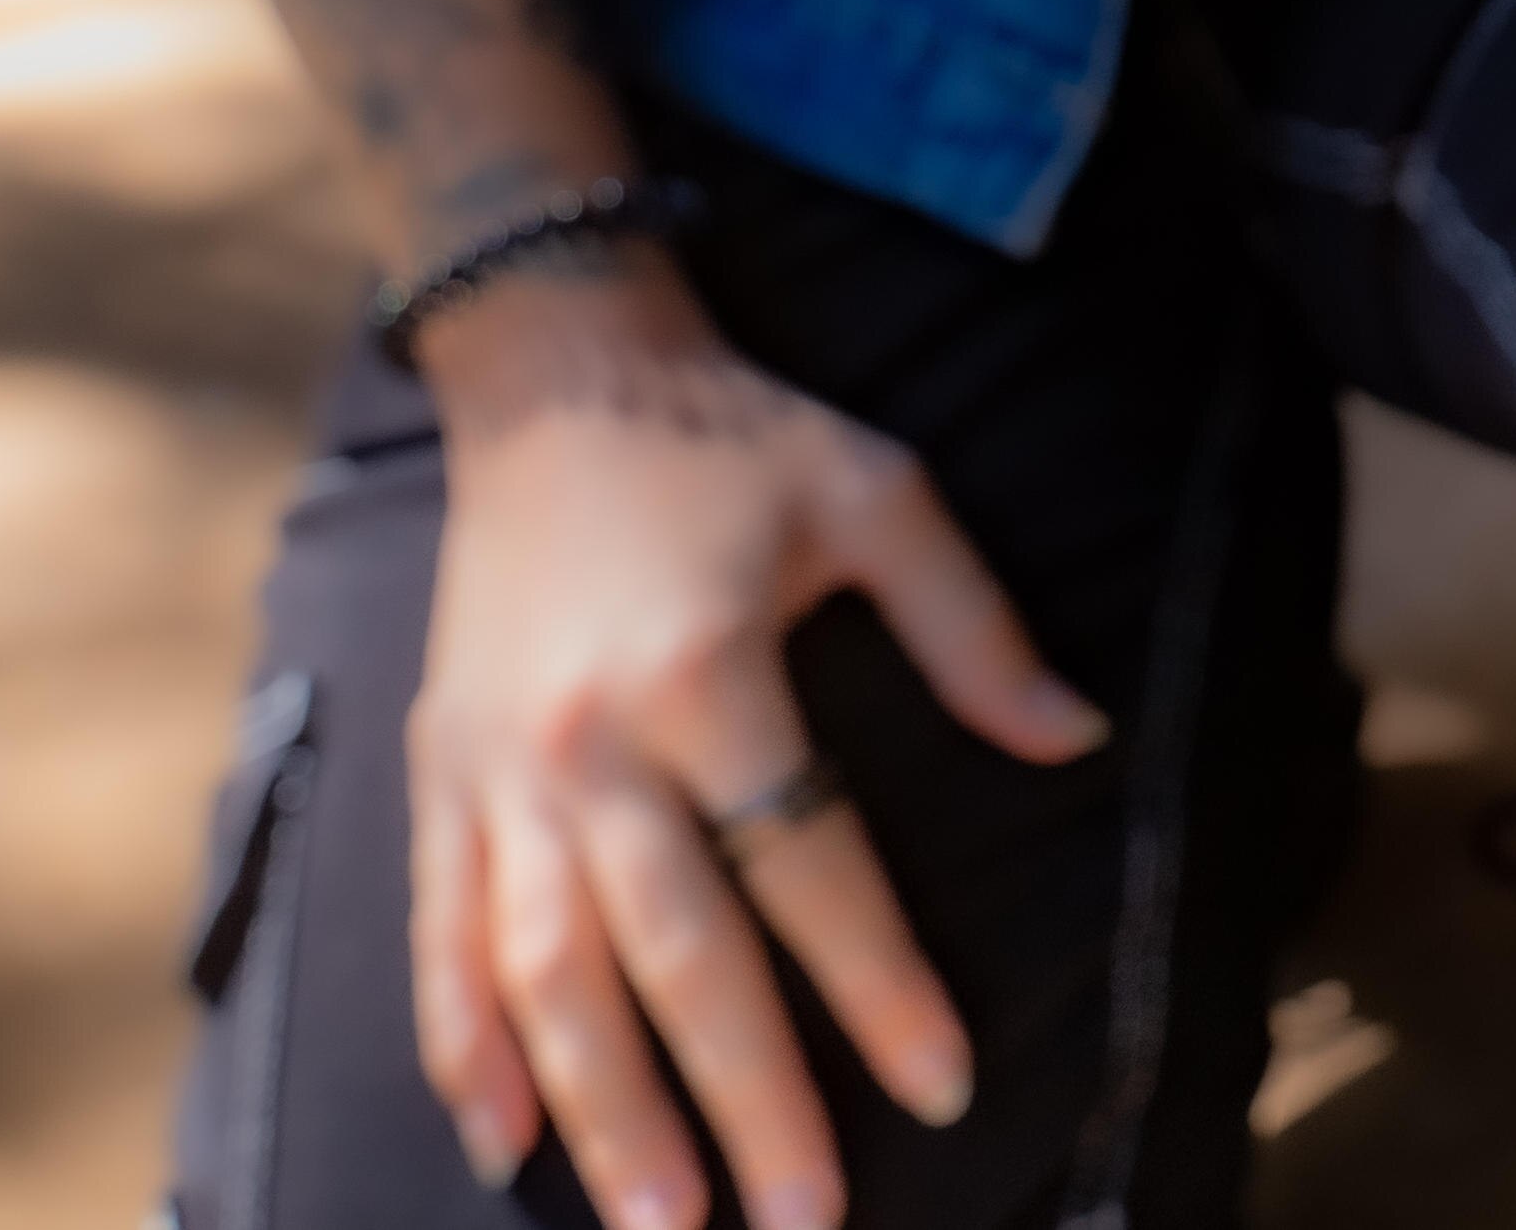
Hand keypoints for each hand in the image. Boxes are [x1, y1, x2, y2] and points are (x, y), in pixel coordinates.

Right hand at [406, 258, 1110, 1229]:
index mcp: (707, 673)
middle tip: (800, 1225)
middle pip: (672, 953)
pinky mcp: (437, 777)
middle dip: (741, 1100)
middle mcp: (588, 741)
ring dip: (601, 1114)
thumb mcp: (879, 493)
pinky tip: (502, 1147)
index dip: (877, 983)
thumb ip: (976, 626)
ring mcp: (496, 770)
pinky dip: (464, 1048)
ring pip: (544, 975)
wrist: (554, 370)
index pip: (808, 864)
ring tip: (663, 1228)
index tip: (944, 1086)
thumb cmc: (735, 437)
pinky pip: (440, 938)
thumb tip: (1078, 740)